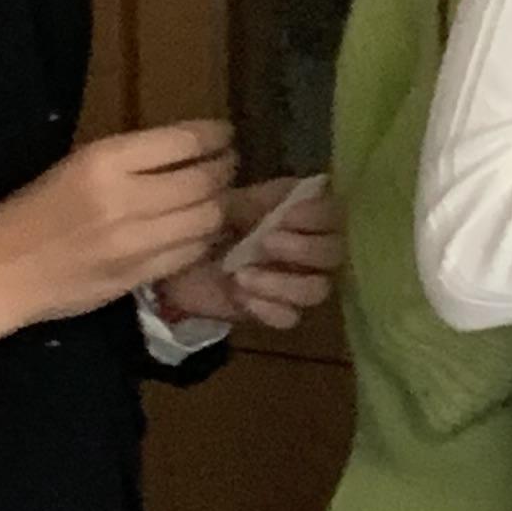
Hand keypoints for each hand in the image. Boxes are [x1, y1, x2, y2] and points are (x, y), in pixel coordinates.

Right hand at [0, 121, 233, 339]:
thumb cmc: (31, 211)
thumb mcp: (76, 165)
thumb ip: (132, 158)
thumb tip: (186, 151)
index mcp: (104, 162)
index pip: (184, 142)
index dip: (216, 136)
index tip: (225, 134)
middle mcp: (126, 200)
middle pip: (205, 182)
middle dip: (225, 170)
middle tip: (228, 165)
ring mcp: (134, 243)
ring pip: (207, 220)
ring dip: (220, 206)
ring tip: (217, 197)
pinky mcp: (137, 277)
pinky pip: (191, 254)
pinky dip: (204, 239)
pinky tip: (199, 231)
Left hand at [156, 172, 347, 333]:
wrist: (176, 264)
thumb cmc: (208, 224)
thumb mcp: (229, 202)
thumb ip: (260, 199)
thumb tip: (291, 193)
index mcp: (302, 213)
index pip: (335, 214)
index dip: (317, 216)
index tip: (286, 216)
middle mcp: (310, 248)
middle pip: (335, 254)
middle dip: (304, 248)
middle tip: (265, 243)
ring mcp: (297, 282)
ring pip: (318, 290)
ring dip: (282, 283)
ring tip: (242, 275)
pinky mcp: (277, 312)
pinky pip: (289, 317)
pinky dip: (266, 308)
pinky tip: (240, 296)